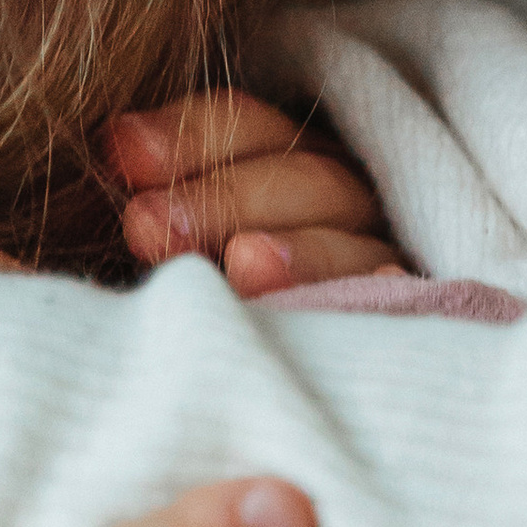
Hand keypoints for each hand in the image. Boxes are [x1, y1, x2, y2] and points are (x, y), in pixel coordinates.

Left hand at [109, 94, 405, 297]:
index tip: (122, 154)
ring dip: (300, 250)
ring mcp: (379, 251)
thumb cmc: (197, 292)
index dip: (187, 136)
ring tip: (243, 263)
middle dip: (220, 198)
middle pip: (299, 178)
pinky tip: (379, 285)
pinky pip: (407, 298)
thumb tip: (119, 145)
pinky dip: (392, 290)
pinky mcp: (406, 309)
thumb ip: (159, 206)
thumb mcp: (174, 237)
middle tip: (147, 224)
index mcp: (280, 156)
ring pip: (350, 239)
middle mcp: (340, 195)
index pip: (244, 125)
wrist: (273, 402)